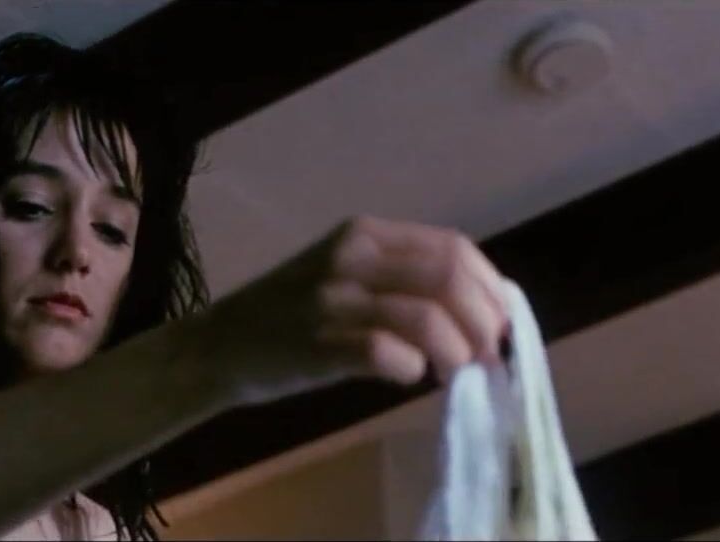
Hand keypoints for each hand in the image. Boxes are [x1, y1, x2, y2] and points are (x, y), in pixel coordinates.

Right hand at [194, 216, 510, 406]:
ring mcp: (334, 299)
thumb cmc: (290, 315)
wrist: (219, 346)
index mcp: (365, 234)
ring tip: (456, 374)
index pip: (454, 248)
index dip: (490, 288)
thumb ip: (401, 280)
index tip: (500, 324)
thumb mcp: (345, 275)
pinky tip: (407, 377)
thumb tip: (479, 311)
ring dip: (456, 352)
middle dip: (484, 323)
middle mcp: (352, 257)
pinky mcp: (320, 343)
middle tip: (487, 357)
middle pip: (449, 279)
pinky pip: (387, 353)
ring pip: (426, 318)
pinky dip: (411, 369)